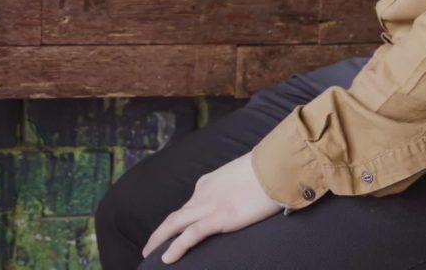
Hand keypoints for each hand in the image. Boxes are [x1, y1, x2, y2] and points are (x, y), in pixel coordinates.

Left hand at [143, 152, 281, 263]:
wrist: (277, 166)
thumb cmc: (268, 172)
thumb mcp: (244, 179)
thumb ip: (236, 190)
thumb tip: (242, 199)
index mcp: (208, 183)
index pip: (188, 206)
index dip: (177, 221)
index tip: (170, 233)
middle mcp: (203, 193)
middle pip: (174, 217)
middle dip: (159, 234)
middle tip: (148, 248)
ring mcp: (210, 206)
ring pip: (175, 225)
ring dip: (159, 241)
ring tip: (149, 255)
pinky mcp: (220, 217)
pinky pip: (191, 235)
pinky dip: (176, 247)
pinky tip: (166, 259)